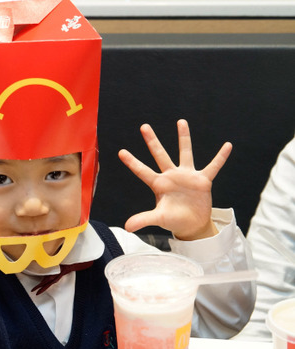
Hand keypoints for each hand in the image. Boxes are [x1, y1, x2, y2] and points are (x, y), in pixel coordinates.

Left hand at [118, 119, 231, 239]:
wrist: (192, 224)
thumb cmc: (173, 220)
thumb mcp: (158, 219)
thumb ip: (143, 219)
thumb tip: (127, 227)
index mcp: (159, 184)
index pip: (142, 171)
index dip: (132, 162)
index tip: (121, 152)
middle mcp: (171, 176)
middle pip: (160, 155)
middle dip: (152, 141)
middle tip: (143, 126)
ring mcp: (187, 176)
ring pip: (185, 153)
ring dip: (183, 138)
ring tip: (181, 121)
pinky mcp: (203, 181)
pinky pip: (213, 166)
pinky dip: (220, 157)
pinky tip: (228, 145)